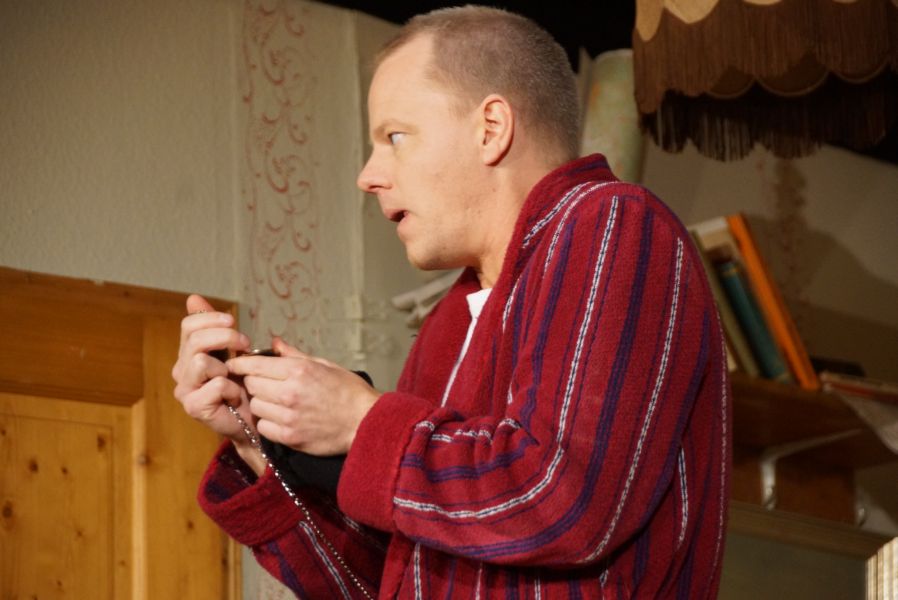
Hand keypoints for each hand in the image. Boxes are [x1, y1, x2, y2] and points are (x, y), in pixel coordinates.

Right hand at [171, 294, 252, 442]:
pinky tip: (237, 396)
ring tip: (236, 378)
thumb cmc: (244, 384)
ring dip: (227, 366)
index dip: (211, 318)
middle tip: (246, 345)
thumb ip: (215, 325)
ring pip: (201, 361)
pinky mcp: (194, 407)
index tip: (234, 321)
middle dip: (226, 337)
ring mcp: (185, 390)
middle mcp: (181, 370)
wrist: (253, 419)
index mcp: (189, 353)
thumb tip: (193, 298)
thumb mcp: (232, 350)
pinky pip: (216, 385)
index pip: (189, 325)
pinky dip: (233, 388)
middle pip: (194, 340)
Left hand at [227, 337, 380, 455]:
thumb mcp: (324, 365)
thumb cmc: (348, 391)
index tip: (235, 364)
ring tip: (276, 403)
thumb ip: (294, 355)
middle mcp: (290, 392)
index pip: (253, 365)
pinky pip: (263, 427)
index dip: (240, 363)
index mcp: (298, 370)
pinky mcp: (290, 437)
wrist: (365, 422)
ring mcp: (289, 416)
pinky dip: (268, 423)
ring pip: (255, 407)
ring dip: (262, 404)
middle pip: (251, 385)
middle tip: (266, 385)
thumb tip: (274, 343)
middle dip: (255, 383)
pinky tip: (281, 419)